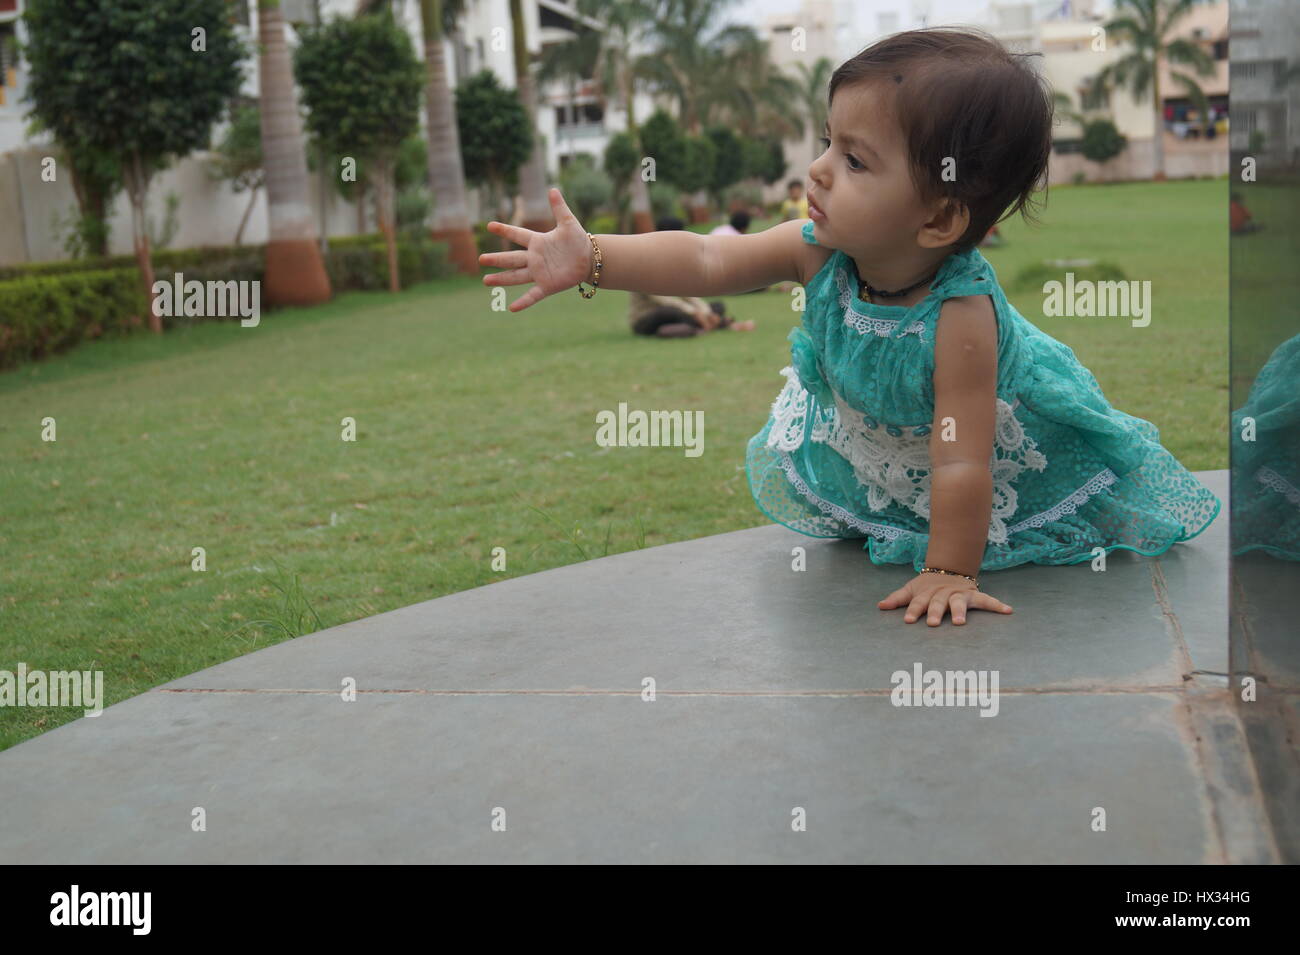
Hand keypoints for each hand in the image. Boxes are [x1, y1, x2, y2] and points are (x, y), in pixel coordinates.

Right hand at [478, 187, 592, 312]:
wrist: (590, 260)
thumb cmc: (578, 241)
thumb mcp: (569, 223)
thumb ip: (559, 208)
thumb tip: (552, 189)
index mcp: (537, 242)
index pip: (517, 234)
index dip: (505, 230)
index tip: (490, 226)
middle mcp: (534, 258)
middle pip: (511, 259)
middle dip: (496, 259)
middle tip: (481, 259)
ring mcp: (539, 273)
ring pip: (516, 276)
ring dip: (502, 279)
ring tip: (486, 281)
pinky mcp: (547, 286)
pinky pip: (533, 295)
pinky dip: (523, 302)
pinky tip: (511, 308)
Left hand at [877, 572, 1012, 625]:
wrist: (950, 569)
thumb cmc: (927, 587)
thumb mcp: (911, 589)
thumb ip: (897, 599)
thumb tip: (879, 606)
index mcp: (926, 593)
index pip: (918, 602)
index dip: (914, 610)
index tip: (909, 621)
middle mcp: (943, 593)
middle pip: (938, 603)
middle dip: (936, 612)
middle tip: (935, 624)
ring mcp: (959, 593)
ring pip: (959, 602)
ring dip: (960, 611)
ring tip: (961, 622)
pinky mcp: (974, 594)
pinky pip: (987, 599)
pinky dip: (997, 605)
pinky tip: (1008, 611)